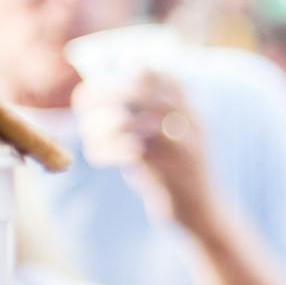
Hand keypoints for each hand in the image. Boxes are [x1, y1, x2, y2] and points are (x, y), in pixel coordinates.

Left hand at [72, 71, 217, 229]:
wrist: (203, 214)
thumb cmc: (176, 175)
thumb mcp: (170, 142)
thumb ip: (148, 119)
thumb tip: (105, 97)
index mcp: (190, 111)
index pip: (164, 76)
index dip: (132, 70)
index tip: (107, 75)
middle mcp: (188, 122)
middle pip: (140, 92)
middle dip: (105, 92)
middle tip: (81, 101)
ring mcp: (180, 145)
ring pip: (129, 121)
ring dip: (100, 124)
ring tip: (88, 132)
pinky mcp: (167, 170)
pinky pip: (127, 152)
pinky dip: (106, 151)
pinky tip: (95, 155)